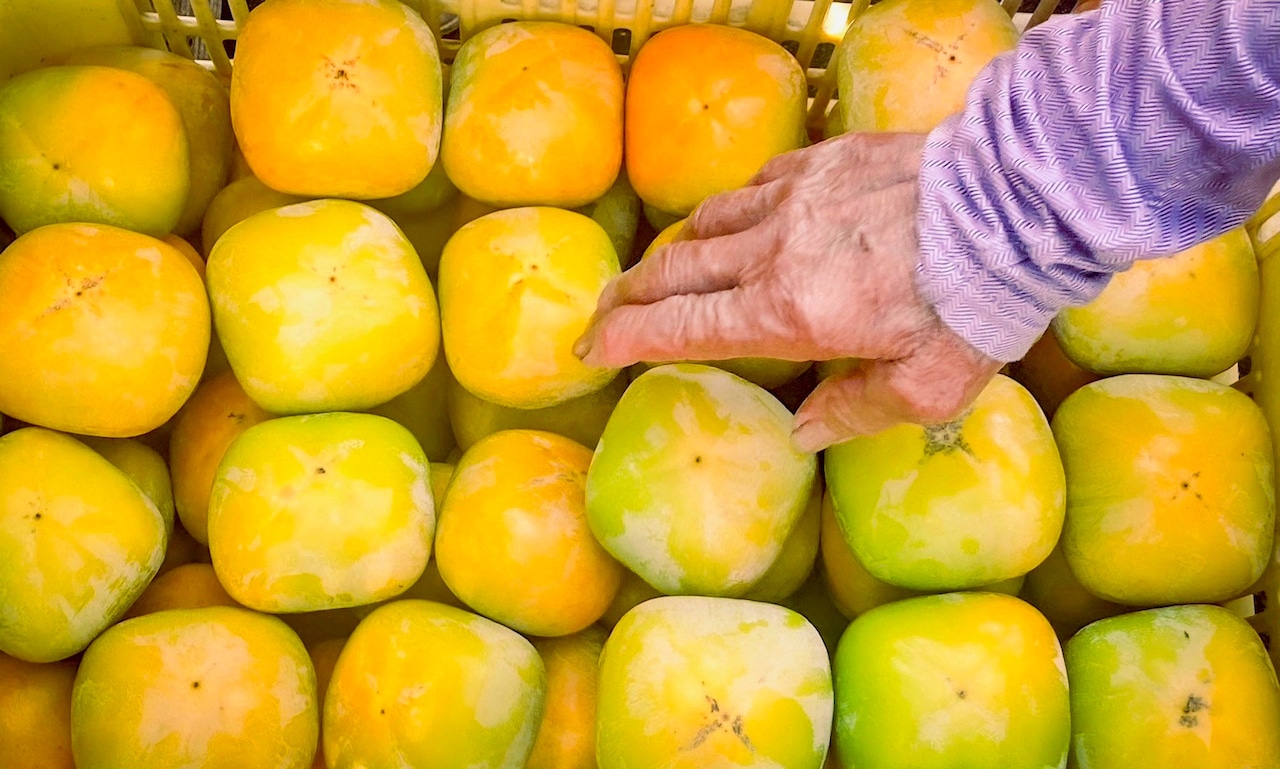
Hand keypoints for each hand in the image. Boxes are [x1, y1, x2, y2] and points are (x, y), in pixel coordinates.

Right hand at [574, 131, 1002, 451]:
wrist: (1018, 202)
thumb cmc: (974, 305)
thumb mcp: (925, 388)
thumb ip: (853, 412)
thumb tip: (803, 429)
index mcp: (788, 313)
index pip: (678, 328)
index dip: (623, 341)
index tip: (591, 350)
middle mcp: (773, 251)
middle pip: (673, 270)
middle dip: (627, 296)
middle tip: (605, 314)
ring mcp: (794, 197)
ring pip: (707, 222)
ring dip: (679, 252)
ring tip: (670, 272)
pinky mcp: (820, 160)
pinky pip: (755, 185)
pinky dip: (735, 210)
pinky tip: (747, 221)